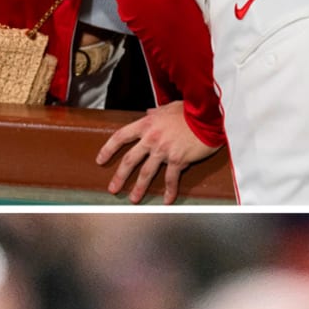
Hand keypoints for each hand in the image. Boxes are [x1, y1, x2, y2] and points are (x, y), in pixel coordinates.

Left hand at [96, 101, 216, 204]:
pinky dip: (170, 191)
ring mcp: (164, 150)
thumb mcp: (169, 107)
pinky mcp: (178, 160)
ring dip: (139, 188)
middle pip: (130, 160)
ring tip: (133, 199)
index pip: (120, 137)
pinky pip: (171, 179)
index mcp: (146, 124)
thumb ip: (156, 112)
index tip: (100, 160)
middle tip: (112, 188)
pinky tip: (167, 200)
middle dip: (119, 176)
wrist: (208, 117)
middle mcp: (151, 138)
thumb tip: (149, 112)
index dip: (108, 149)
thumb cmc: (191, 110)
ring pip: (146, 172)